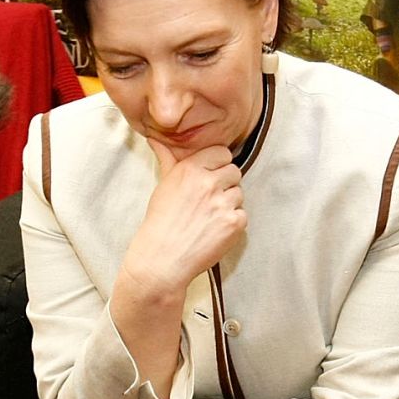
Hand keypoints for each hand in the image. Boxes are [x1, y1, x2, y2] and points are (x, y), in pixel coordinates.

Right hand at [117, 143, 245, 308]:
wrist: (162, 259)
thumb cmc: (160, 222)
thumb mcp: (163, 186)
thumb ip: (167, 159)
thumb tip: (155, 139)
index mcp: (191, 169)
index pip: (222, 153)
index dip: (218, 165)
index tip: (210, 178)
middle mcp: (208, 183)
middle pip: (234, 171)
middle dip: (225, 184)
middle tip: (209, 201)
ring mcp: (223, 203)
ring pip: (239, 193)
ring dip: (229, 204)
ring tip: (210, 218)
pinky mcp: (234, 223)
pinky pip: (243, 215)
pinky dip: (233, 223)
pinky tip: (215, 231)